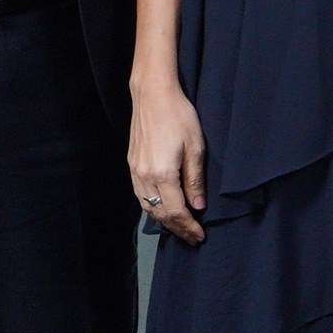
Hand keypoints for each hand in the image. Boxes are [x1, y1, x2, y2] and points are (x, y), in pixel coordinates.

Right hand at [128, 81, 207, 244]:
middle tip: (192, 238)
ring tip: (180, 227)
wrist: (152, 95)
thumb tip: (198, 206)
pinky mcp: (131, 164)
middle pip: (160, 213)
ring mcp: (135, 171)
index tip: (200, 236)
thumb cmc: (179, 116)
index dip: (188, 226)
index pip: (176, 211)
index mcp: (162, 173)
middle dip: (177, 228)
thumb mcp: (196, 147)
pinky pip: (140, 195)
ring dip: (164, 220)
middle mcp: (144, 176)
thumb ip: (195, 180)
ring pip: (148, 206)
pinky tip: (163, 209)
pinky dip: (152, 207)